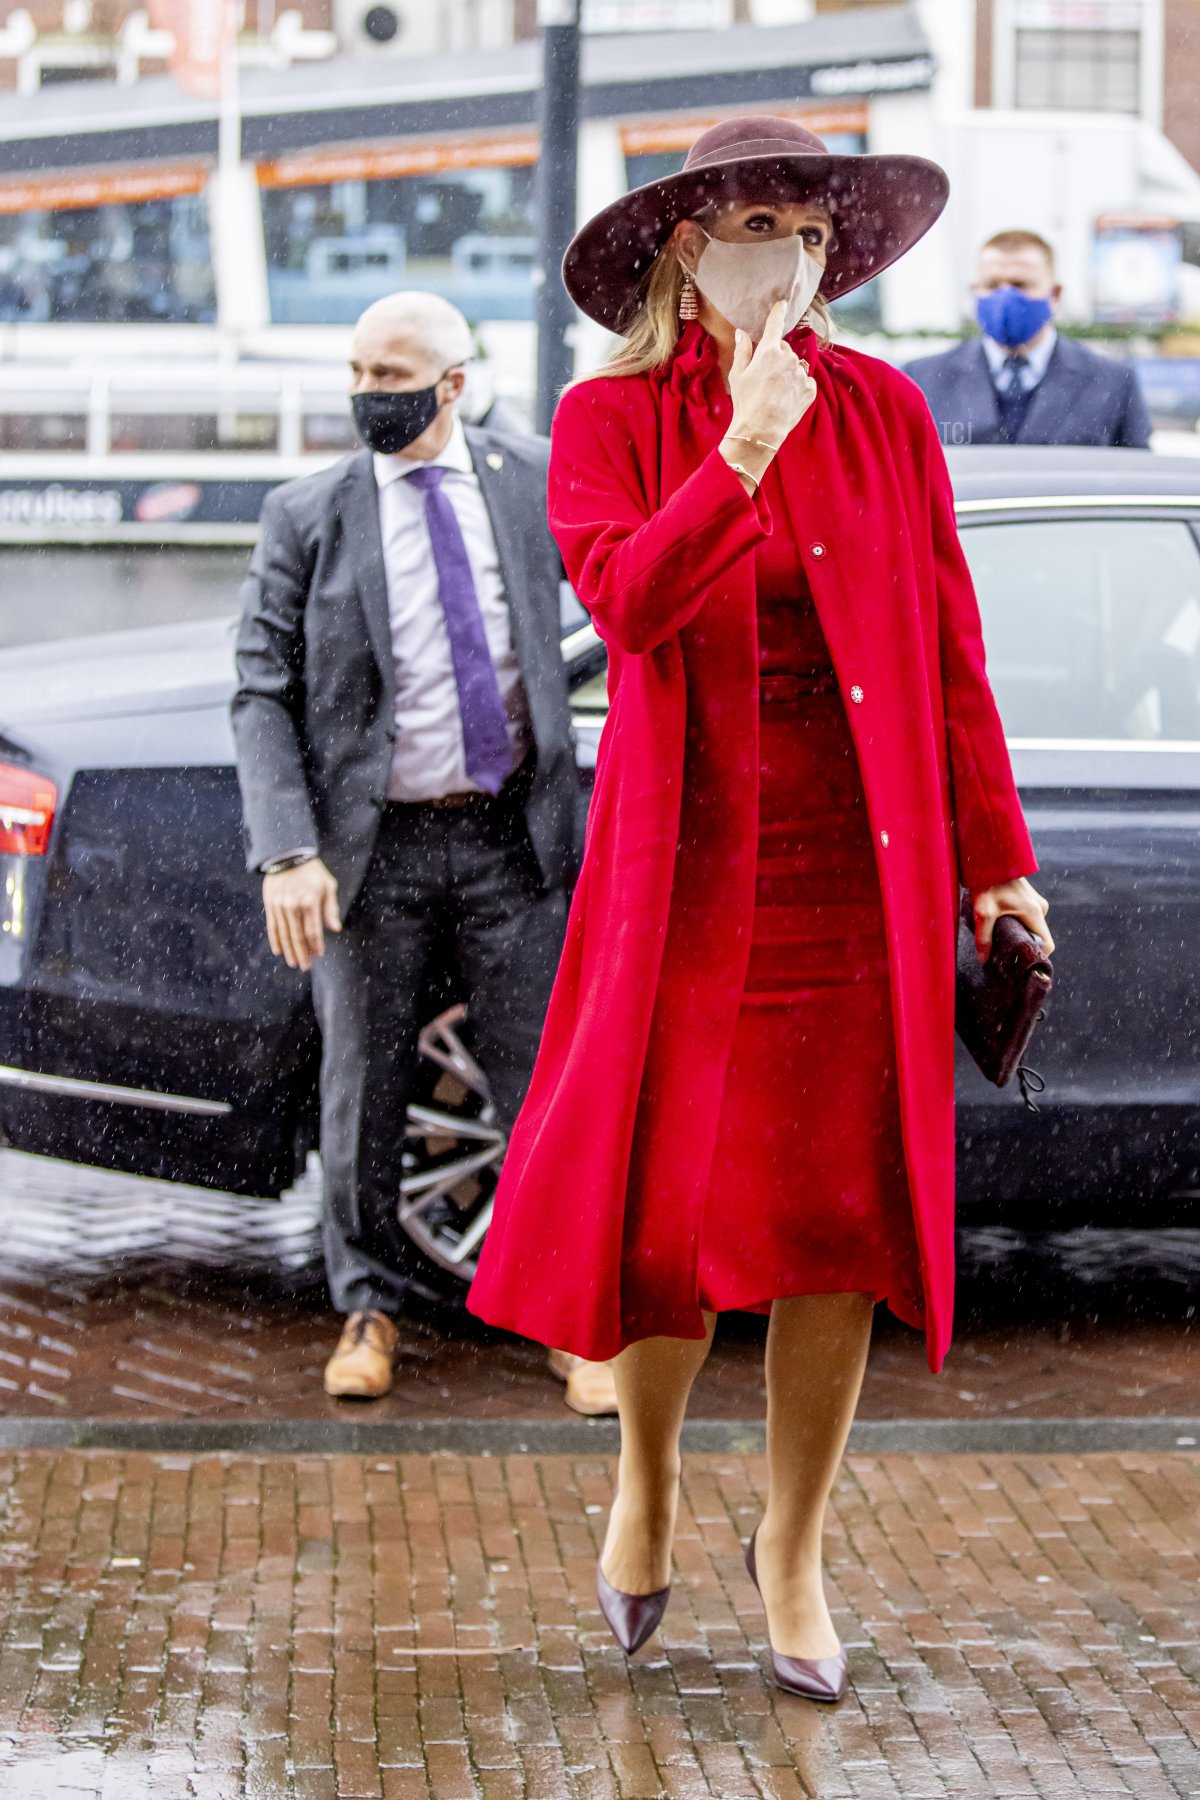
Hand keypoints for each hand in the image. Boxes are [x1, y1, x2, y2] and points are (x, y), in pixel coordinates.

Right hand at [263, 857, 340, 970]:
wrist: (288, 855)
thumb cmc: (312, 872)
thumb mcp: (328, 886)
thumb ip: (331, 908)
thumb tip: (335, 929)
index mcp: (309, 903)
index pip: (313, 932)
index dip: (316, 946)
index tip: (319, 956)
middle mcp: (293, 906)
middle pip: (298, 937)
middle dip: (302, 954)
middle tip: (306, 967)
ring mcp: (279, 907)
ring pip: (285, 935)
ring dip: (289, 951)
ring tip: (293, 963)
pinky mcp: (270, 905)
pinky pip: (272, 927)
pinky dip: (275, 940)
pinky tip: (278, 951)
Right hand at [725, 297, 817, 461]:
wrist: (761, 430)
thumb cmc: (745, 402)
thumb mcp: (738, 375)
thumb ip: (742, 350)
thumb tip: (742, 332)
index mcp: (769, 351)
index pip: (775, 324)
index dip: (778, 312)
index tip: (782, 303)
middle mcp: (789, 358)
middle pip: (784, 349)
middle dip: (776, 358)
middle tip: (764, 378)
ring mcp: (801, 373)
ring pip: (795, 365)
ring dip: (788, 373)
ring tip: (775, 392)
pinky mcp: (810, 389)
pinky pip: (805, 381)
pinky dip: (798, 387)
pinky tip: (786, 399)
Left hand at [971, 876, 1053, 963]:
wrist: (990, 856)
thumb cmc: (988, 881)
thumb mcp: (983, 912)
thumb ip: (984, 937)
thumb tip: (983, 960)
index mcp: (1034, 912)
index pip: (1047, 944)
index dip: (1037, 957)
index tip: (1021, 964)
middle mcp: (1040, 907)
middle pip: (1038, 937)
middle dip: (1024, 946)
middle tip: (1006, 953)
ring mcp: (1036, 901)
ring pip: (1032, 927)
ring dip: (1020, 934)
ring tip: (1001, 937)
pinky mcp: (1030, 897)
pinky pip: (1028, 917)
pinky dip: (1019, 923)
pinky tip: (1002, 924)